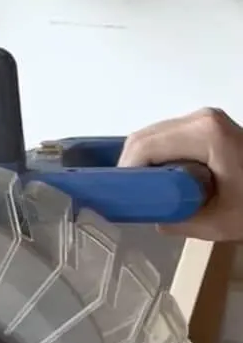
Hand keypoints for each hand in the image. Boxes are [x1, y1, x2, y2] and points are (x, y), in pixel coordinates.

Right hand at [119, 106, 242, 240]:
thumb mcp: (217, 223)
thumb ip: (176, 221)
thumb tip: (152, 216)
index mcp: (203, 134)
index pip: (142, 146)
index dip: (125, 174)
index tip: (124, 201)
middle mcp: (201, 118)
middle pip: (144, 137)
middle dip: (131, 169)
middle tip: (134, 201)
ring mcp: (205, 119)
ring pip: (154, 136)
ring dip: (145, 165)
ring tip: (151, 195)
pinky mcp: (209, 125)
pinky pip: (170, 138)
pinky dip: (160, 159)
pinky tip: (167, 184)